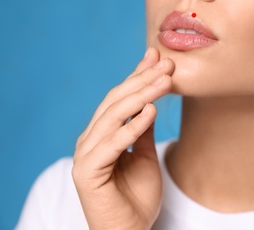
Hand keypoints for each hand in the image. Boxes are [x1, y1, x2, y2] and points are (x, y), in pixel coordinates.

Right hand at [72, 48, 173, 229]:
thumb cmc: (136, 196)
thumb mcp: (145, 154)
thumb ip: (143, 129)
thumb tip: (151, 102)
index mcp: (103, 133)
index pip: (121, 98)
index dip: (138, 75)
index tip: (157, 57)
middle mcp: (91, 139)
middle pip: (116, 101)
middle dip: (142, 79)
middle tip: (166, 63)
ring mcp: (86, 154)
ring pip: (113, 116)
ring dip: (141, 96)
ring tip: (164, 80)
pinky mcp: (87, 171)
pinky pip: (113, 143)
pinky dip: (132, 126)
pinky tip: (151, 111)